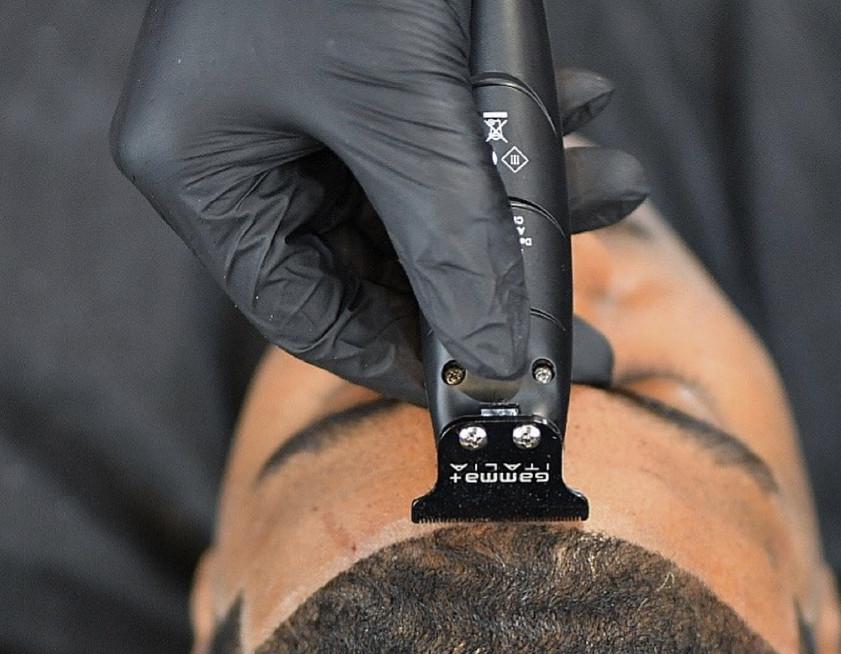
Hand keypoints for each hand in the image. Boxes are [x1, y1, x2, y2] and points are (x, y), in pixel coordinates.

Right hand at [111, 0, 646, 403]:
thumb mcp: (405, 106)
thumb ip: (451, 240)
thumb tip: (495, 358)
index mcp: (208, 172)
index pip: (309, 314)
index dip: (403, 360)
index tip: (486, 385)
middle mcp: (245, 149)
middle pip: (379, 263)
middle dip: (492, 272)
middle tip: (580, 317)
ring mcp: (302, 106)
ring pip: (424, 198)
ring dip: (527, 192)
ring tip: (616, 184)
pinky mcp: (359, 66)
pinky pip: (439, 132)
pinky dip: (514, 127)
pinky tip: (584, 112)